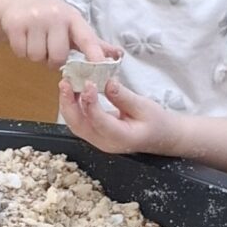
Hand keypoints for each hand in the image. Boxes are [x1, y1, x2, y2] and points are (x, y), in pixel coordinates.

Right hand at [0, 0, 112, 69]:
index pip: (87, 39)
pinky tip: (23, 38)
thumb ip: (93, 43)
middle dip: (51, 59)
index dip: (95, 56)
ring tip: (34, 40)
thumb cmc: (48, 17)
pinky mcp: (15, 23)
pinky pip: (21, 53)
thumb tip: (118, 55)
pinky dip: (21, 51)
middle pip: (58, 57)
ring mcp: (34, 18)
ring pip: (37, 57)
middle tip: (47, 46)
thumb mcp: (71, 24)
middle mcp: (55, 16)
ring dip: (35, 55)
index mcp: (72, 18)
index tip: (101, 69)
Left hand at [58, 75, 173, 157]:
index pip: (99, 122)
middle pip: (79, 126)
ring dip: (68, 104)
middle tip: (65, 82)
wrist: (160, 136)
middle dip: (69, 104)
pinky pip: (80, 122)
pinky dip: (74, 106)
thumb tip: (106, 82)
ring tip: (66, 84)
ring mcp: (98, 141)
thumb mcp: (144, 106)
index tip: (89, 82)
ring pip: (76, 125)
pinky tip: (73, 91)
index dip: (91, 102)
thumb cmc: (156, 122)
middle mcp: (105, 143)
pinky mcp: (95, 134)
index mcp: (121, 138)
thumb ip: (123, 97)